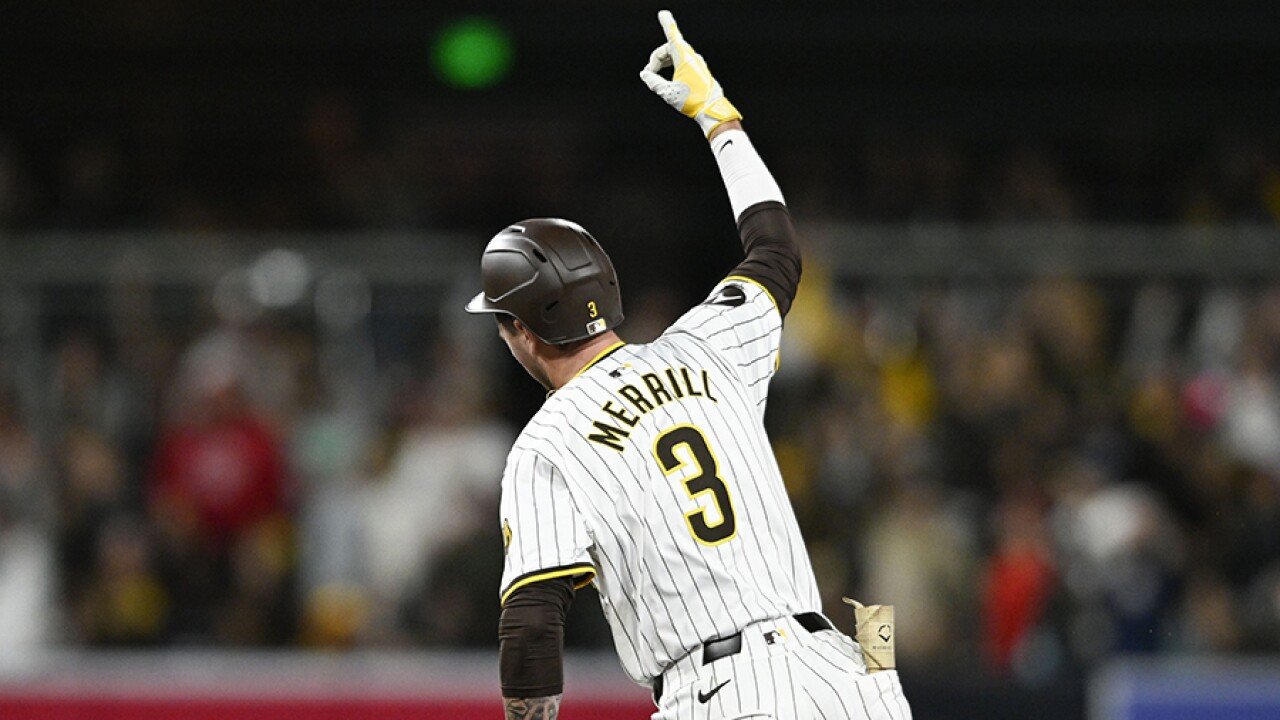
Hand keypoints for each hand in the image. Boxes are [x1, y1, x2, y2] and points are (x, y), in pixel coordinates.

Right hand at [639, 10, 741, 136]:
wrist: (711, 110)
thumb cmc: (692, 101)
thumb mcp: (667, 92)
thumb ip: (653, 81)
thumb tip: (645, 74)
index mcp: (685, 59)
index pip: (673, 36)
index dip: (667, 24)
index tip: (663, 14)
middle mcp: (692, 58)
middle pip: (669, 48)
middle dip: (656, 58)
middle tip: (648, 73)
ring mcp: (697, 63)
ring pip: (675, 54)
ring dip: (663, 62)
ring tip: (656, 76)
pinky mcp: (699, 69)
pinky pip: (682, 60)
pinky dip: (671, 65)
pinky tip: (668, 76)